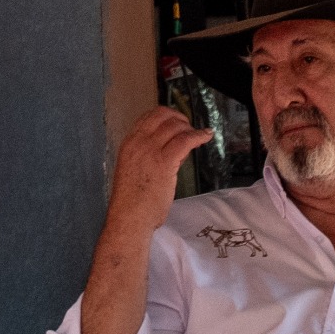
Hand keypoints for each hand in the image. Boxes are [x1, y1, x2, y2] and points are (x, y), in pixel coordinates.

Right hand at [107, 105, 211, 235]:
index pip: (148, 117)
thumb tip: (172, 151)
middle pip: (162, 115)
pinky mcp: (165, 162)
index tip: (177, 121)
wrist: (129, 218)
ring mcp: (150, 151)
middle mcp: (138, 142)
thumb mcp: (134, 170)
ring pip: (175, 126)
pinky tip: (206, 136)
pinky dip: (198, 135)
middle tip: (189, 127)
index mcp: (129, 143)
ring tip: (199, 135)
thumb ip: (149, 157)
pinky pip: (185, 140)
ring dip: (190, 128)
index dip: (166, 115)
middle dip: (179, 118)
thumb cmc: (131, 202)